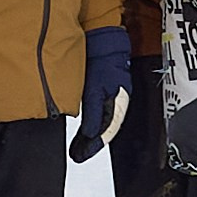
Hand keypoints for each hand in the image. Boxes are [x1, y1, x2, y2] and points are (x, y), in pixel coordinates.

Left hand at [70, 26, 132, 162]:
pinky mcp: (99, 91)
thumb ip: (93, 112)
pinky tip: (81, 129)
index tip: (82, 155)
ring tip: (77, 147)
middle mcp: (115, 102)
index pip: (108, 130)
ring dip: (89, 135)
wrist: (100, 41)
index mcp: (119, 103)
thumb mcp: (96, 90)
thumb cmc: (103, 61)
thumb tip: (91, 134)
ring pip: (99, 123)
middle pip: (104, 129)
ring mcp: (108, 96)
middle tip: (78, 155)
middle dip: (91, 143)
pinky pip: (95, 113)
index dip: (95, 144)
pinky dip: (88, 124)